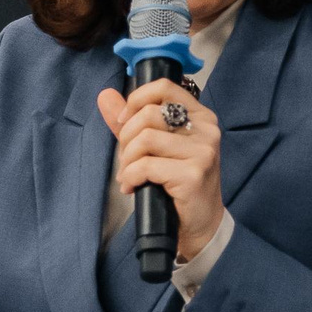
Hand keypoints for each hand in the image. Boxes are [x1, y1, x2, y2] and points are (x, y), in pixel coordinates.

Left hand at [97, 75, 222, 259]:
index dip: (136, 100)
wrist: (201, 223)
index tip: (124, 122)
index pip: (163, 87)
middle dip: (126, 139)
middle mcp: (206, 129)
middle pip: (149, 115)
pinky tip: (132, 187)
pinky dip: (131, 177)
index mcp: (201, 116)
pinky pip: (147, 165)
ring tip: (128, 176)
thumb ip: (131, 121)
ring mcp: (203, 151)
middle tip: (126, 161)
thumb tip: (105, 95)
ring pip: (145, 139)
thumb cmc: (179, 184)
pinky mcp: (193, 174)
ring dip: (127, 161)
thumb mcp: (155, 148)